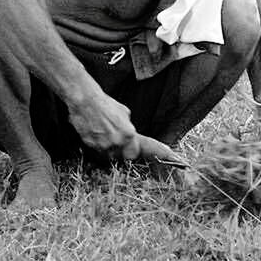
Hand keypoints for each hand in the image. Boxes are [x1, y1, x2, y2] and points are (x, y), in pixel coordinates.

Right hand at [68, 90, 184, 164]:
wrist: (85, 100)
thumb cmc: (105, 104)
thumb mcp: (124, 113)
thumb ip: (129, 128)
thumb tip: (130, 134)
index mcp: (129, 134)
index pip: (141, 151)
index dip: (155, 154)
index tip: (175, 160)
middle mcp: (118, 143)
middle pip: (126, 157)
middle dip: (124, 150)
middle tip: (119, 138)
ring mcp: (104, 147)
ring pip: (111, 156)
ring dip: (111, 149)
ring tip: (105, 132)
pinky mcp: (91, 146)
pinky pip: (98, 152)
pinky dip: (99, 146)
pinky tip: (96, 132)